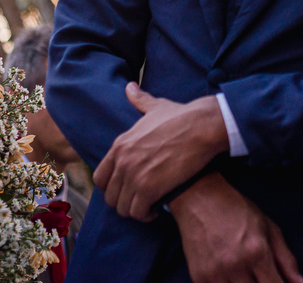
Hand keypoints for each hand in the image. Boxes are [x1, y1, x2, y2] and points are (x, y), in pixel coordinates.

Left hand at [94, 84, 227, 220]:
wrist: (201, 126)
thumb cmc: (182, 116)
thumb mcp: (156, 106)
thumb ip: (139, 100)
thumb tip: (129, 87)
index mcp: (120, 145)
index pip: (100, 177)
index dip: (112, 188)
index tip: (126, 190)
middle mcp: (122, 161)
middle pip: (110, 196)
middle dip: (124, 202)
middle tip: (140, 201)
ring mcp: (134, 175)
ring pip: (123, 208)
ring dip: (135, 211)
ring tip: (149, 207)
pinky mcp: (149, 188)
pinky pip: (138, 212)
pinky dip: (146, 215)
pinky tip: (157, 210)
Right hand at [170, 173, 302, 282]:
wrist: (200, 199)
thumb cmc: (238, 211)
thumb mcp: (269, 229)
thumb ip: (287, 260)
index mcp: (257, 252)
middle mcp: (235, 266)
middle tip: (262, 275)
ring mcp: (214, 274)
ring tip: (247, 273)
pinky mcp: (198, 277)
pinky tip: (231, 276)